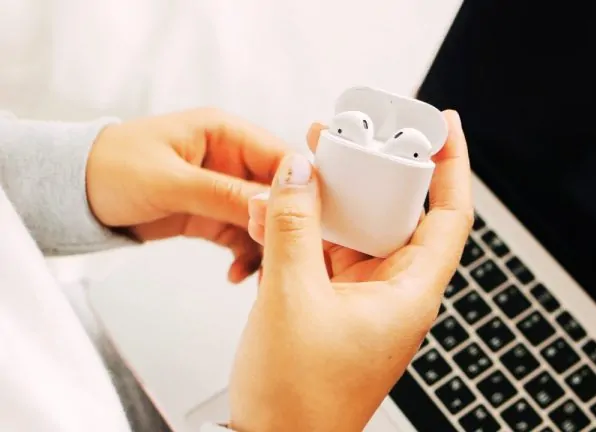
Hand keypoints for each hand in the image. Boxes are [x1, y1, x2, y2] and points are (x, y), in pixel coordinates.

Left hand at [85, 108, 287, 281]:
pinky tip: (236, 273)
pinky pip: (243, 237)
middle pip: (279, 193)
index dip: (299, 189)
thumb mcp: (170, 181)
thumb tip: (274, 203)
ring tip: (256, 272)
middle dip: (282, 225)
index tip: (305, 221)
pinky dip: (246, 256)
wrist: (73, 196)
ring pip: (265, 220)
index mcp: (224, 133)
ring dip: (266, 247)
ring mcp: (222, 189)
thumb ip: (223, 193)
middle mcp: (230, 159)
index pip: (280, 157)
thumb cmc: (109, 167)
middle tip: (280, 253)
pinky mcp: (212, 214)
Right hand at [229, 111, 471, 431]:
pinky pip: (325, 254)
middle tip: (345, 138)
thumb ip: (295, 226)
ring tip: (300, 168)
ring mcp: (362, 299)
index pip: (449, 216)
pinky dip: (303, 230)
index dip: (453, 166)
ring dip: (327, 201)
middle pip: (396, 214)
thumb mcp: (291, 298)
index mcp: (410, 293)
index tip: (444, 125)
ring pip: (355, 232)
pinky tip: (274, 213)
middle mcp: (393, 293)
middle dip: (370, 171)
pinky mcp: (332, 305)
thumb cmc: (299, 402)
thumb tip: (299, 172)